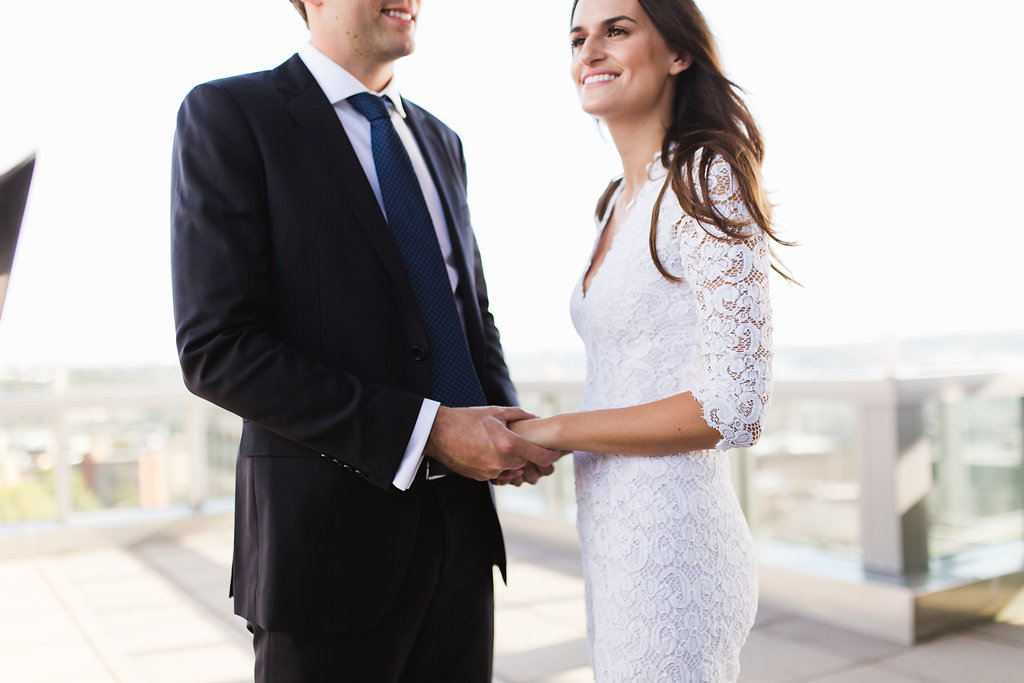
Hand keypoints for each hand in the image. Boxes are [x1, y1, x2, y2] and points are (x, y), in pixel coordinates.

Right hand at [423, 406, 562, 481]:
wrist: (438, 433)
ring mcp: (490, 472)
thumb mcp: (495, 412)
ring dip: (510, 460)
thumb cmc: (466, 419)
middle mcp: (502, 462)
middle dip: (526, 454)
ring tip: (499, 445)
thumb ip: (519, 415)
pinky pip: (496, 473)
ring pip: (511, 469)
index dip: (551, 455)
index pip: (540, 456)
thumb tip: (535, 418)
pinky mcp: (480, 477)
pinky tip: (487, 452)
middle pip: (525, 462)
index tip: (555, 453)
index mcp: (510, 445)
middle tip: (522, 443)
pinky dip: (497, 465)